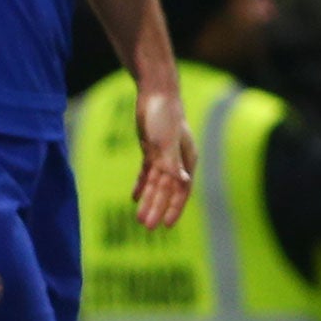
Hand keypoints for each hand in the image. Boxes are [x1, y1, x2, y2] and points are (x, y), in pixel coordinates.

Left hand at [133, 86, 195, 229]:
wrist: (156, 93)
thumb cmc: (164, 116)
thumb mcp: (165, 142)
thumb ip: (172, 163)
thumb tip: (183, 183)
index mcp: (186, 161)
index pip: (180, 191)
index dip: (173, 209)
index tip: (165, 226)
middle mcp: (177, 162)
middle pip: (166, 191)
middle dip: (157, 209)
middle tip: (146, 227)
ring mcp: (164, 156)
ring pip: (155, 184)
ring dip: (148, 201)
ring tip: (139, 218)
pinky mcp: (152, 149)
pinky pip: (147, 173)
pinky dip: (142, 185)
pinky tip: (135, 198)